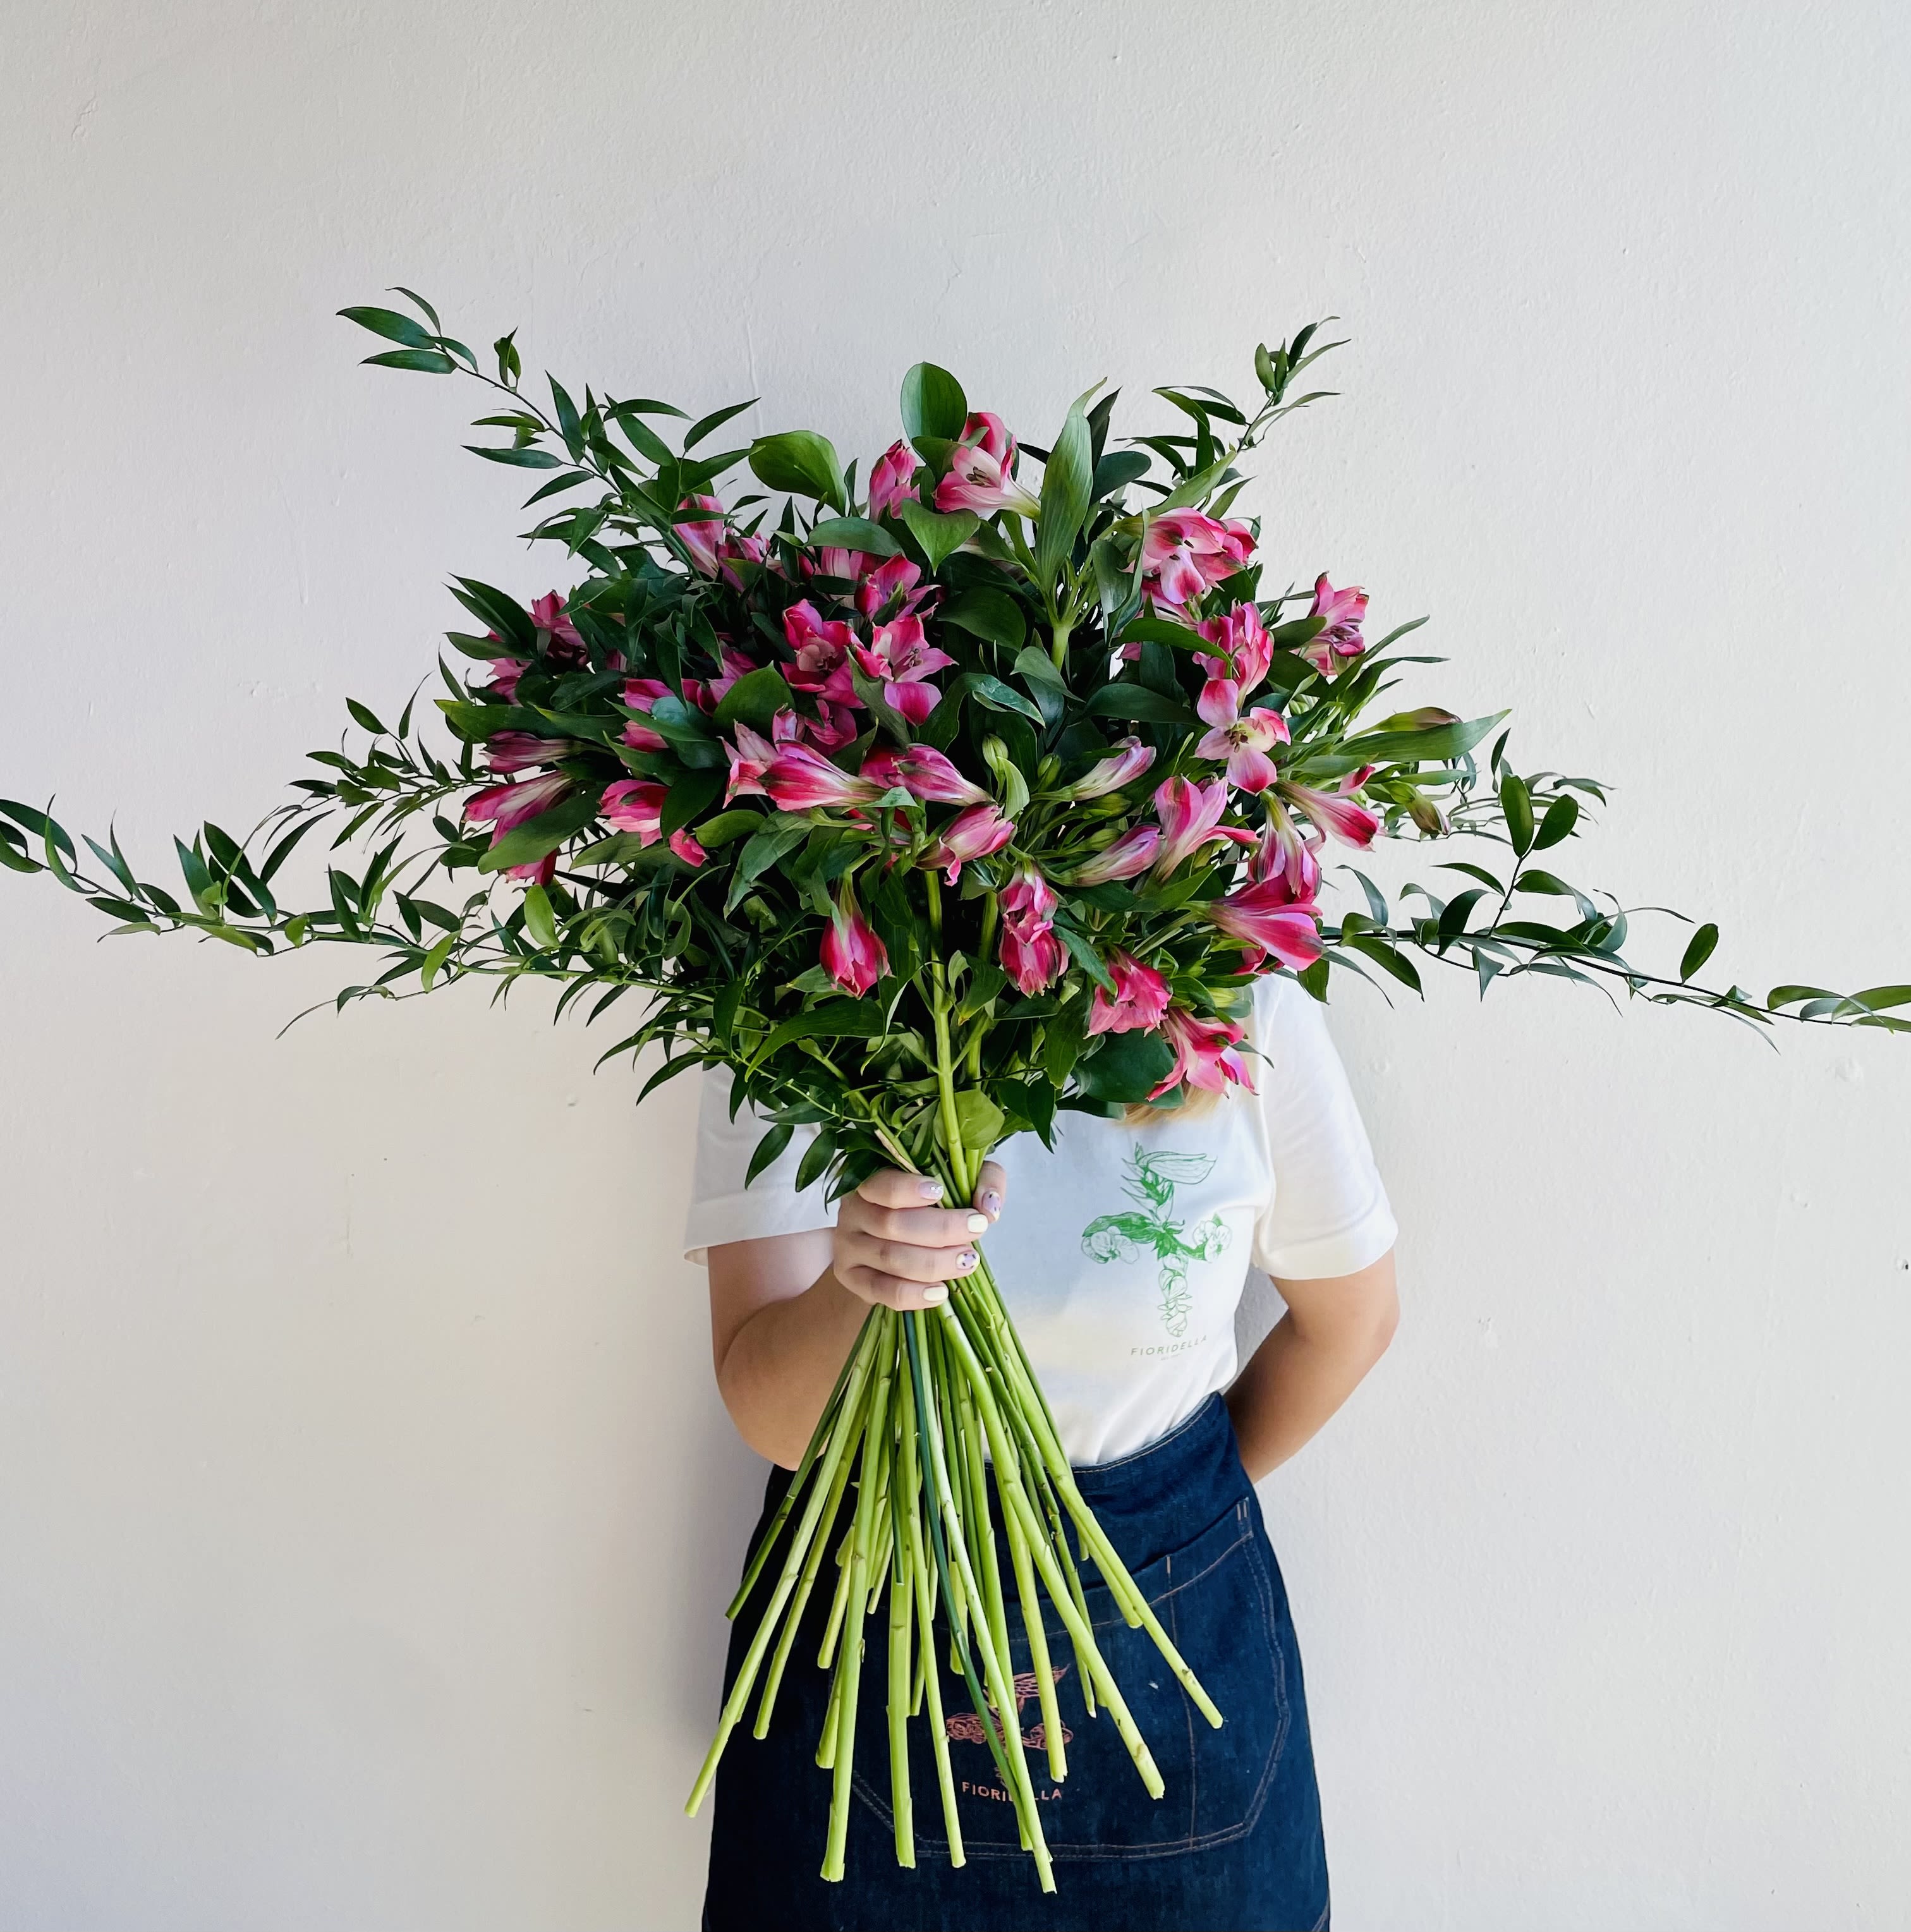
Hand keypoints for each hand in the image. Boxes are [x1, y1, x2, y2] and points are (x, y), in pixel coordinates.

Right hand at [831, 1162, 1008, 1310]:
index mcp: (872, 1180)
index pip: (882, 1185)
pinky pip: (881, 1290)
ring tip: (968, 1261)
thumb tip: (989, 1206)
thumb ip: (981, 1180)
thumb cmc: (927, 1205)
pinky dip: (913, 1294)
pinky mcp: (852, 1278)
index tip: (941, 1192)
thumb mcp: (957, 1181)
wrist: (889, 1243)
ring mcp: (848, 1246)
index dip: (909, 1189)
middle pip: (892, 1224)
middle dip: (940, 1230)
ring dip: (934, 1263)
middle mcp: (853, 1211)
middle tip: (976, 1230)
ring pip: (890, 1258)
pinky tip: (941, 1292)